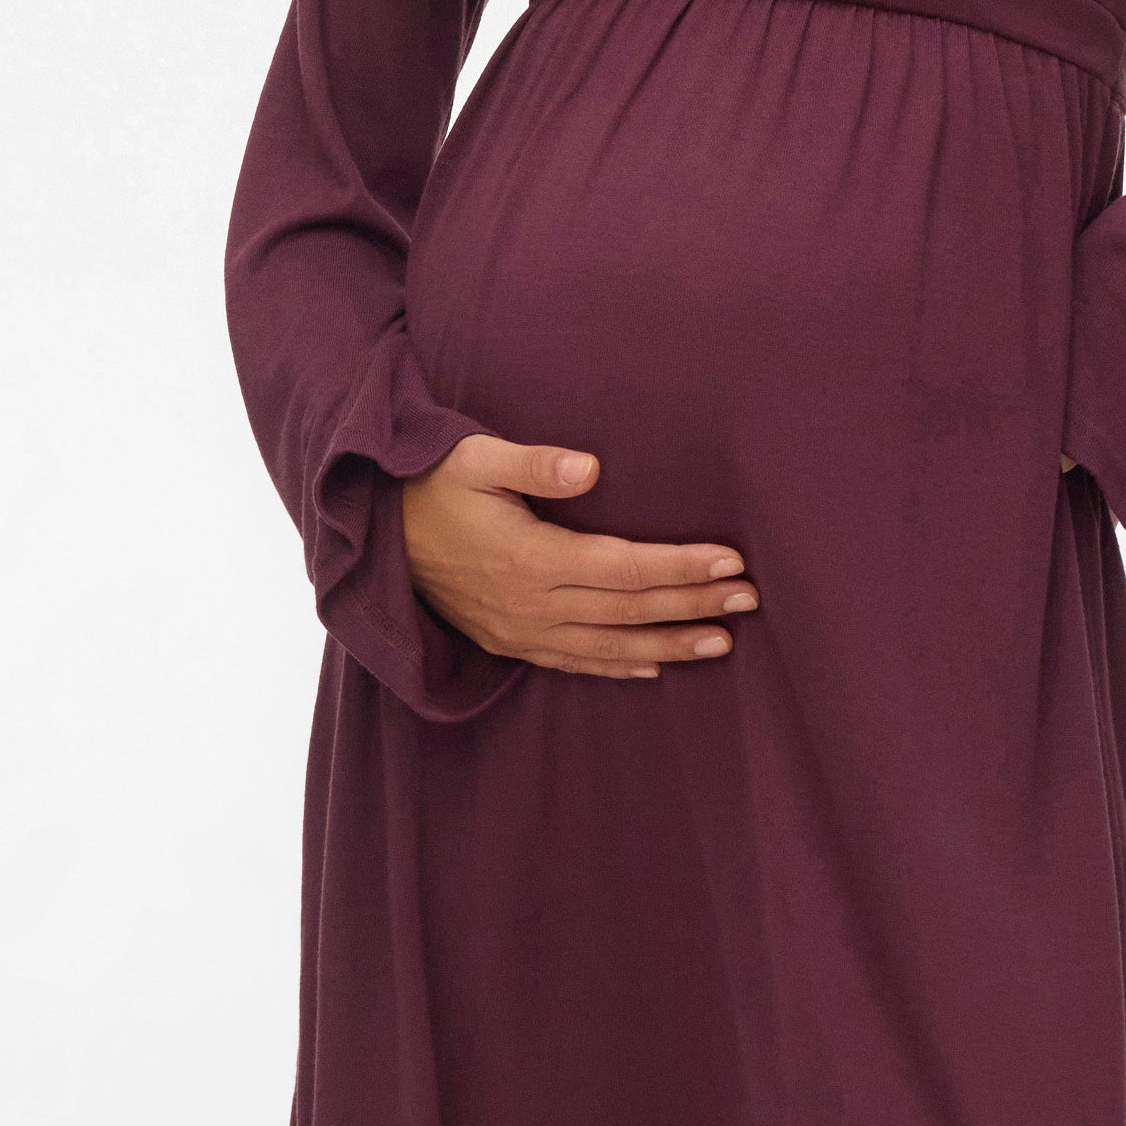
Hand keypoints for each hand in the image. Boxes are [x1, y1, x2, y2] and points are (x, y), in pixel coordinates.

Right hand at [400, 434, 757, 681]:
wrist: (374, 532)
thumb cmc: (430, 483)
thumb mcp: (474, 457)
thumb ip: (533, 464)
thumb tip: (590, 468)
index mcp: (530, 557)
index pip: (625, 568)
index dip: (681, 566)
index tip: (731, 561)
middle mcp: (531, 603)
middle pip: (630, 610)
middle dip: (694, 604)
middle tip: (751, 600)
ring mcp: (520, 630)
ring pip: (610, 646)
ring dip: (669, 645)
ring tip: (722, 642)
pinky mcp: (508, 640)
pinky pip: (573, 662)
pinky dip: (618, 667)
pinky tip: (654, 668)